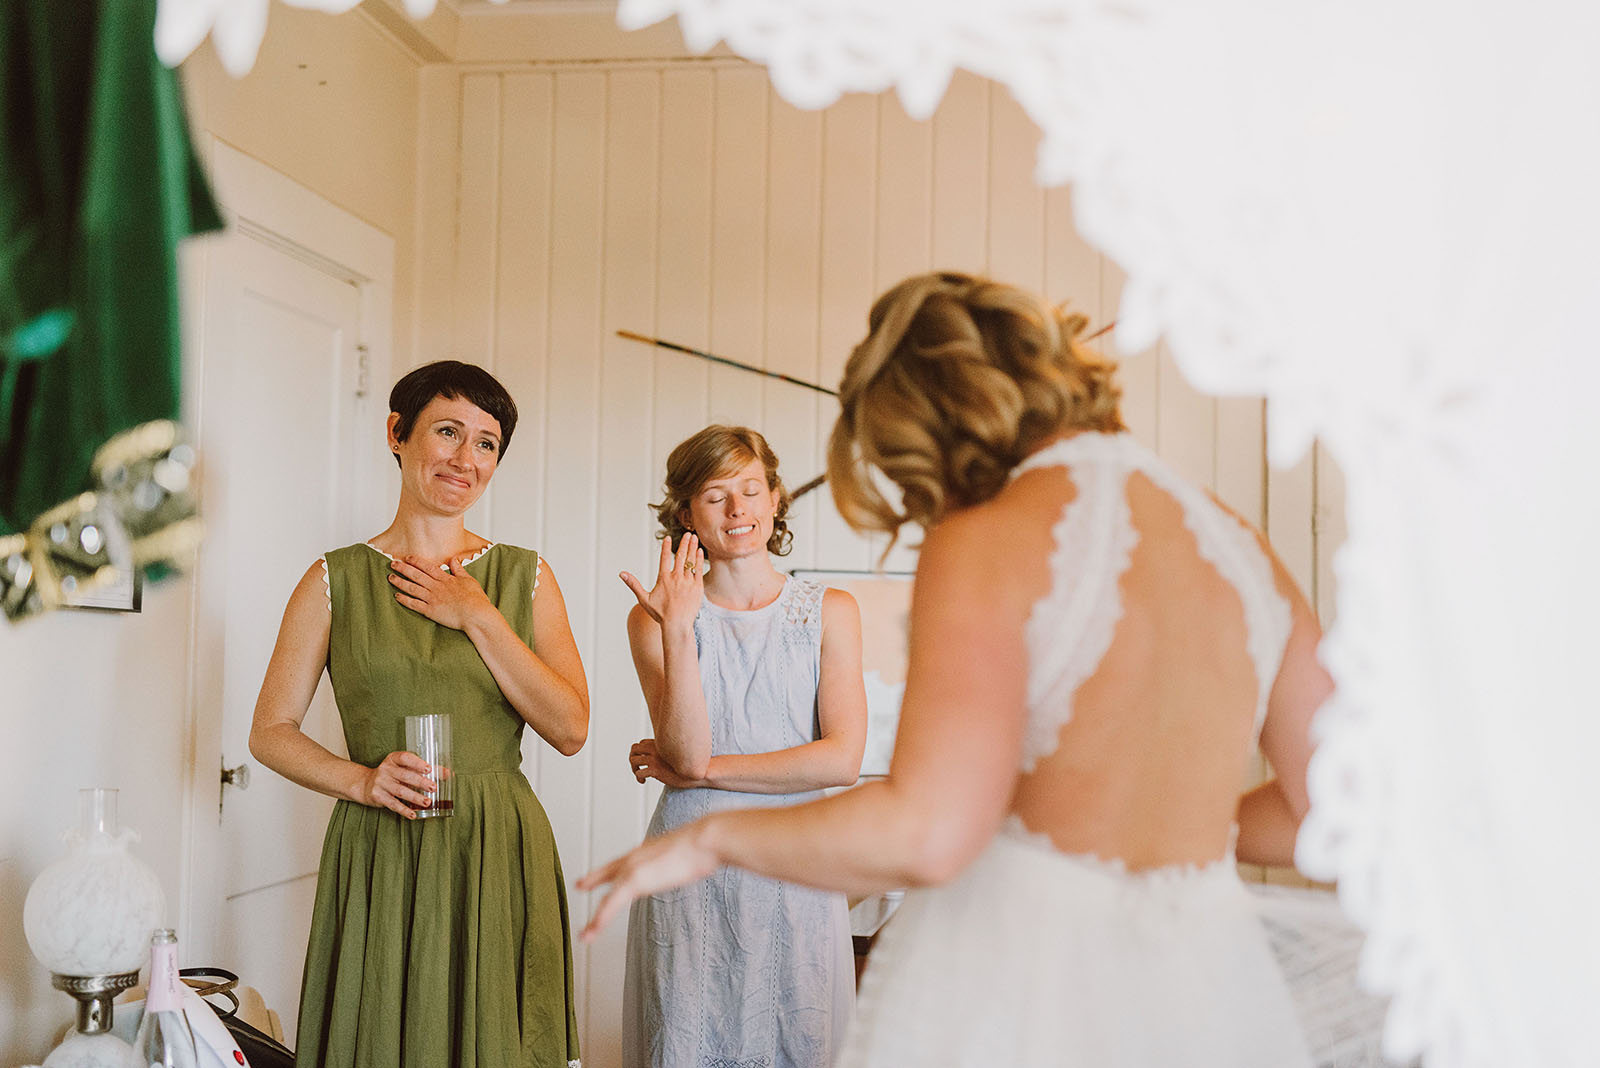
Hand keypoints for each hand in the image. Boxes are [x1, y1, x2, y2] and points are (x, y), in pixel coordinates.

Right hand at [358, 751, 437, 818]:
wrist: (365, 784)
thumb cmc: (392, 775)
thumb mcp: (404, 768)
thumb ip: (426, 770)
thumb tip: (449, 774)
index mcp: (393, 759)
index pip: (405, 758)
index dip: (417, 763)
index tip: (429, 769)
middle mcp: (386, 769)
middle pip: (405, 776)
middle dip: (421, 782)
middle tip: (434, 788)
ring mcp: (381, 783)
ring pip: (400, 791)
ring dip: (415, 797)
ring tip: (428, 802)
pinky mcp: (378, 796)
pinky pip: (393, 804)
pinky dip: (404, 810)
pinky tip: (413, 814)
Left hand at [389, 553, 492, 630]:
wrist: (476, 615)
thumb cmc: (476, 600)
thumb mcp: (469, 580)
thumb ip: (459, 570)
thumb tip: (454, 559)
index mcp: (446, 579)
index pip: (428, 567)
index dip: (416, 561)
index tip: (407, 557)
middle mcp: (436, 587)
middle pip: (416, 575)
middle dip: (403, 568)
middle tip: (392, 563)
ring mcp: (432, 599)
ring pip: (412, 588)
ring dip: (400, 582)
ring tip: (391, 577)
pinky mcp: (430, 611)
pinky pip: (414, 604)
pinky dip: (405, 600)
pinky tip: (397, 596)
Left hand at [576, 820, 719, 940]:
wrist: (704, 841)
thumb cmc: (705, 845)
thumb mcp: (690, 853)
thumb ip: (686, 859)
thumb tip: (700, 862)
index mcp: (647, 851)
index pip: (622, 861)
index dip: (609, 868)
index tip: (599, 872)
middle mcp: (635, 858)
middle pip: (608, 872)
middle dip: (593, 880)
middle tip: (580, 885)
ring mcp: (632, 869)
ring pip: (608, 899)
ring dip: (597, 919)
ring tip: (587, 934)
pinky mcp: (633, 881)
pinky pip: (610, 905)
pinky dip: (600, 920)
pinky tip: (593, 931)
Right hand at [620, 534, 706, 629]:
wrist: (677, 625)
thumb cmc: (660, 614)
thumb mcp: (644, 599)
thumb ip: (633, 584)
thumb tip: (621, 574)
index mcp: (663, 579)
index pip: (664, 558)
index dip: (666, 547)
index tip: (668, 538)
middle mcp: (676, 578)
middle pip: (680, 556)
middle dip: (684, 543)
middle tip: (686, 534)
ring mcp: (687, 582)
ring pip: (690, 561)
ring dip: (692, 548)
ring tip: (693, 538)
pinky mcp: (697, 587)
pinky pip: (698, 570)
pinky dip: (698, 560)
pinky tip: (699, 551)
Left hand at [629, 737, 703, 788]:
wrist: (698, 772)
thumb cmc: (690, 765)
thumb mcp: (676, 754)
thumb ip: (667, 753)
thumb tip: (661, 758)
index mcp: (660, 744)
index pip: (641, 743)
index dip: (639, 753)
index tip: (643, 761)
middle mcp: (655, 749)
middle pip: (634, 749)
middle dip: (632, 759)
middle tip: (638, 768)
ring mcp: (655, 759)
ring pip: (633, 760)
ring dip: (634, 769)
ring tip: (640, 776)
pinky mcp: (656, 770)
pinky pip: (639, 772)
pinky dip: (639, 777)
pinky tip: (644, 781)